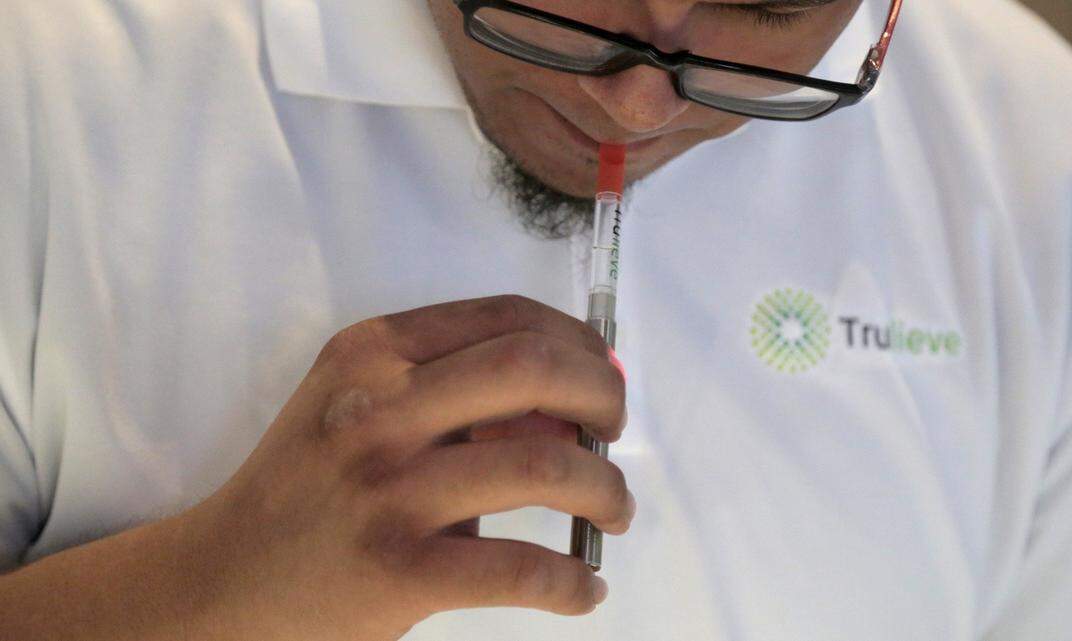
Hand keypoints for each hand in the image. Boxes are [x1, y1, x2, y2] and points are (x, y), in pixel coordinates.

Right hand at [183, 295, 632, 639]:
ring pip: (544, 469)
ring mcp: (388, 490)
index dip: (578, 341)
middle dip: (604, 396)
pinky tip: (584, 587)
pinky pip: (521, 570)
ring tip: (614, 511)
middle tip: (614, 431)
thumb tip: (573, 406)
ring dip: (606, 490)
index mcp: (373, 352)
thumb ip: (448, 386)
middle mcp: (379, 408)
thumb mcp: (357, 403)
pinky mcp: (399, 570)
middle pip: (536, 370)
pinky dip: (573, 582)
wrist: (226, 576)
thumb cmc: (308, 479)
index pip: (507, 317)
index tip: (601, 374)